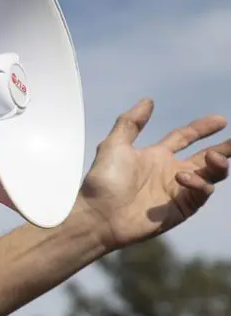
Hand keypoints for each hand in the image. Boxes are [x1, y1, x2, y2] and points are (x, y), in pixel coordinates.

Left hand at [74, 98, 228, 250]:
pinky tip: (182, 177)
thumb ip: (131, 122)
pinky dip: (199, 183)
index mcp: (156, 156)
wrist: (98, 214)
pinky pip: (201, 193)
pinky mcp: (180, 209)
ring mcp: (177, 191)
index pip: (185, 138)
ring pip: (211, 175)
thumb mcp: (115, 145)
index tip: (221, 120)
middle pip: (206, 158)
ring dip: (218, 164)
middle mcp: (170, 172)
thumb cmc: (103, 181)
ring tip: (213, 156)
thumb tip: (148, 100)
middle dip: (224, 149)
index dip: (202, 128)